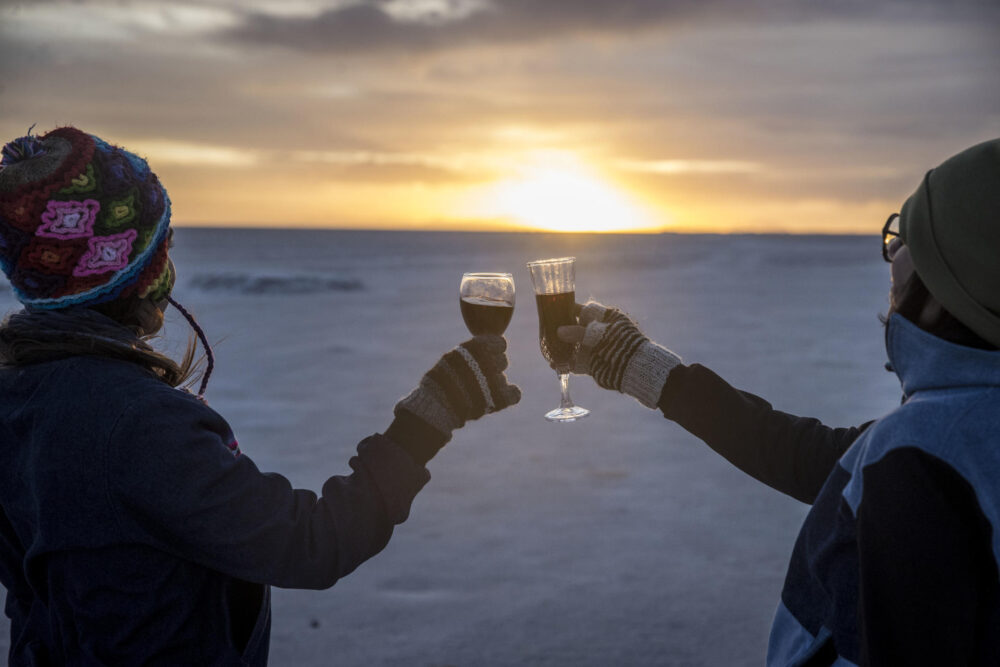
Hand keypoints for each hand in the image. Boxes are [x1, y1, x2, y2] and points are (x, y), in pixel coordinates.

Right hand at [394, 335, 520, 439]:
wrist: (437, 406)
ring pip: (503, 378)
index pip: (501, 343)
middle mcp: (489, 360)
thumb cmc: (440, 382)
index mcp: (478, 347)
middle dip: (492, 369)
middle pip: (503, 361)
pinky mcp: (501, 398)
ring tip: (477, 393)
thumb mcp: (451, 359)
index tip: (486, 359)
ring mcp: (496, 379)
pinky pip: (515, 394)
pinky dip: (509, 397)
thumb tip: (487, 346)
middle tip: (478, 379)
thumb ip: (471, 352)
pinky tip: (497, 400)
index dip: (494, 351)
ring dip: (494, 385)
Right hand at [557, 301, 680, 407]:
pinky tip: (555, 364)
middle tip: (547, 329)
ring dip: (561, 348)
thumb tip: (558, 331)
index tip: (556, 309)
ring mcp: (596, 348)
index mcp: (606, 318)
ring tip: (548, 349)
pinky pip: (576, 362)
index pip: (585, 310)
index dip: (570, 309)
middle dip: (562, 330)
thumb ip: (578, 332)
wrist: (634, 369)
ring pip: (574, 346)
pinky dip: (566, 363)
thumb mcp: (598, 335)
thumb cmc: (620, 344)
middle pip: (576, 328)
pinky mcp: (593, 363)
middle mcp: (600, 332)